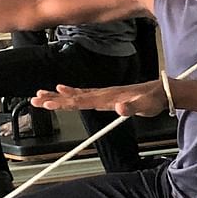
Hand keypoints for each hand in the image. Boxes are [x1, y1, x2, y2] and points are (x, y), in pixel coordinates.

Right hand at [31, 80, 168, 117]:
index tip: (48, 103)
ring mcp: (104, 94)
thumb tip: (119, 107)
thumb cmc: (154, 100)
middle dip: (54, 99)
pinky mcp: (107, 95)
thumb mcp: (146, 106)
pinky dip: (72, 92)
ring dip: (58, 95)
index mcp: (108, 98)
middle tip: (35, 99)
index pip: (82, 101)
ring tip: (40, 94)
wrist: (162, 91)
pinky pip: (85, 94)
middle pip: (74, 97)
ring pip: (77, 94)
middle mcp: (104, 94)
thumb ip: (132, 107)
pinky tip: (62, 90)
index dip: (65, 102)